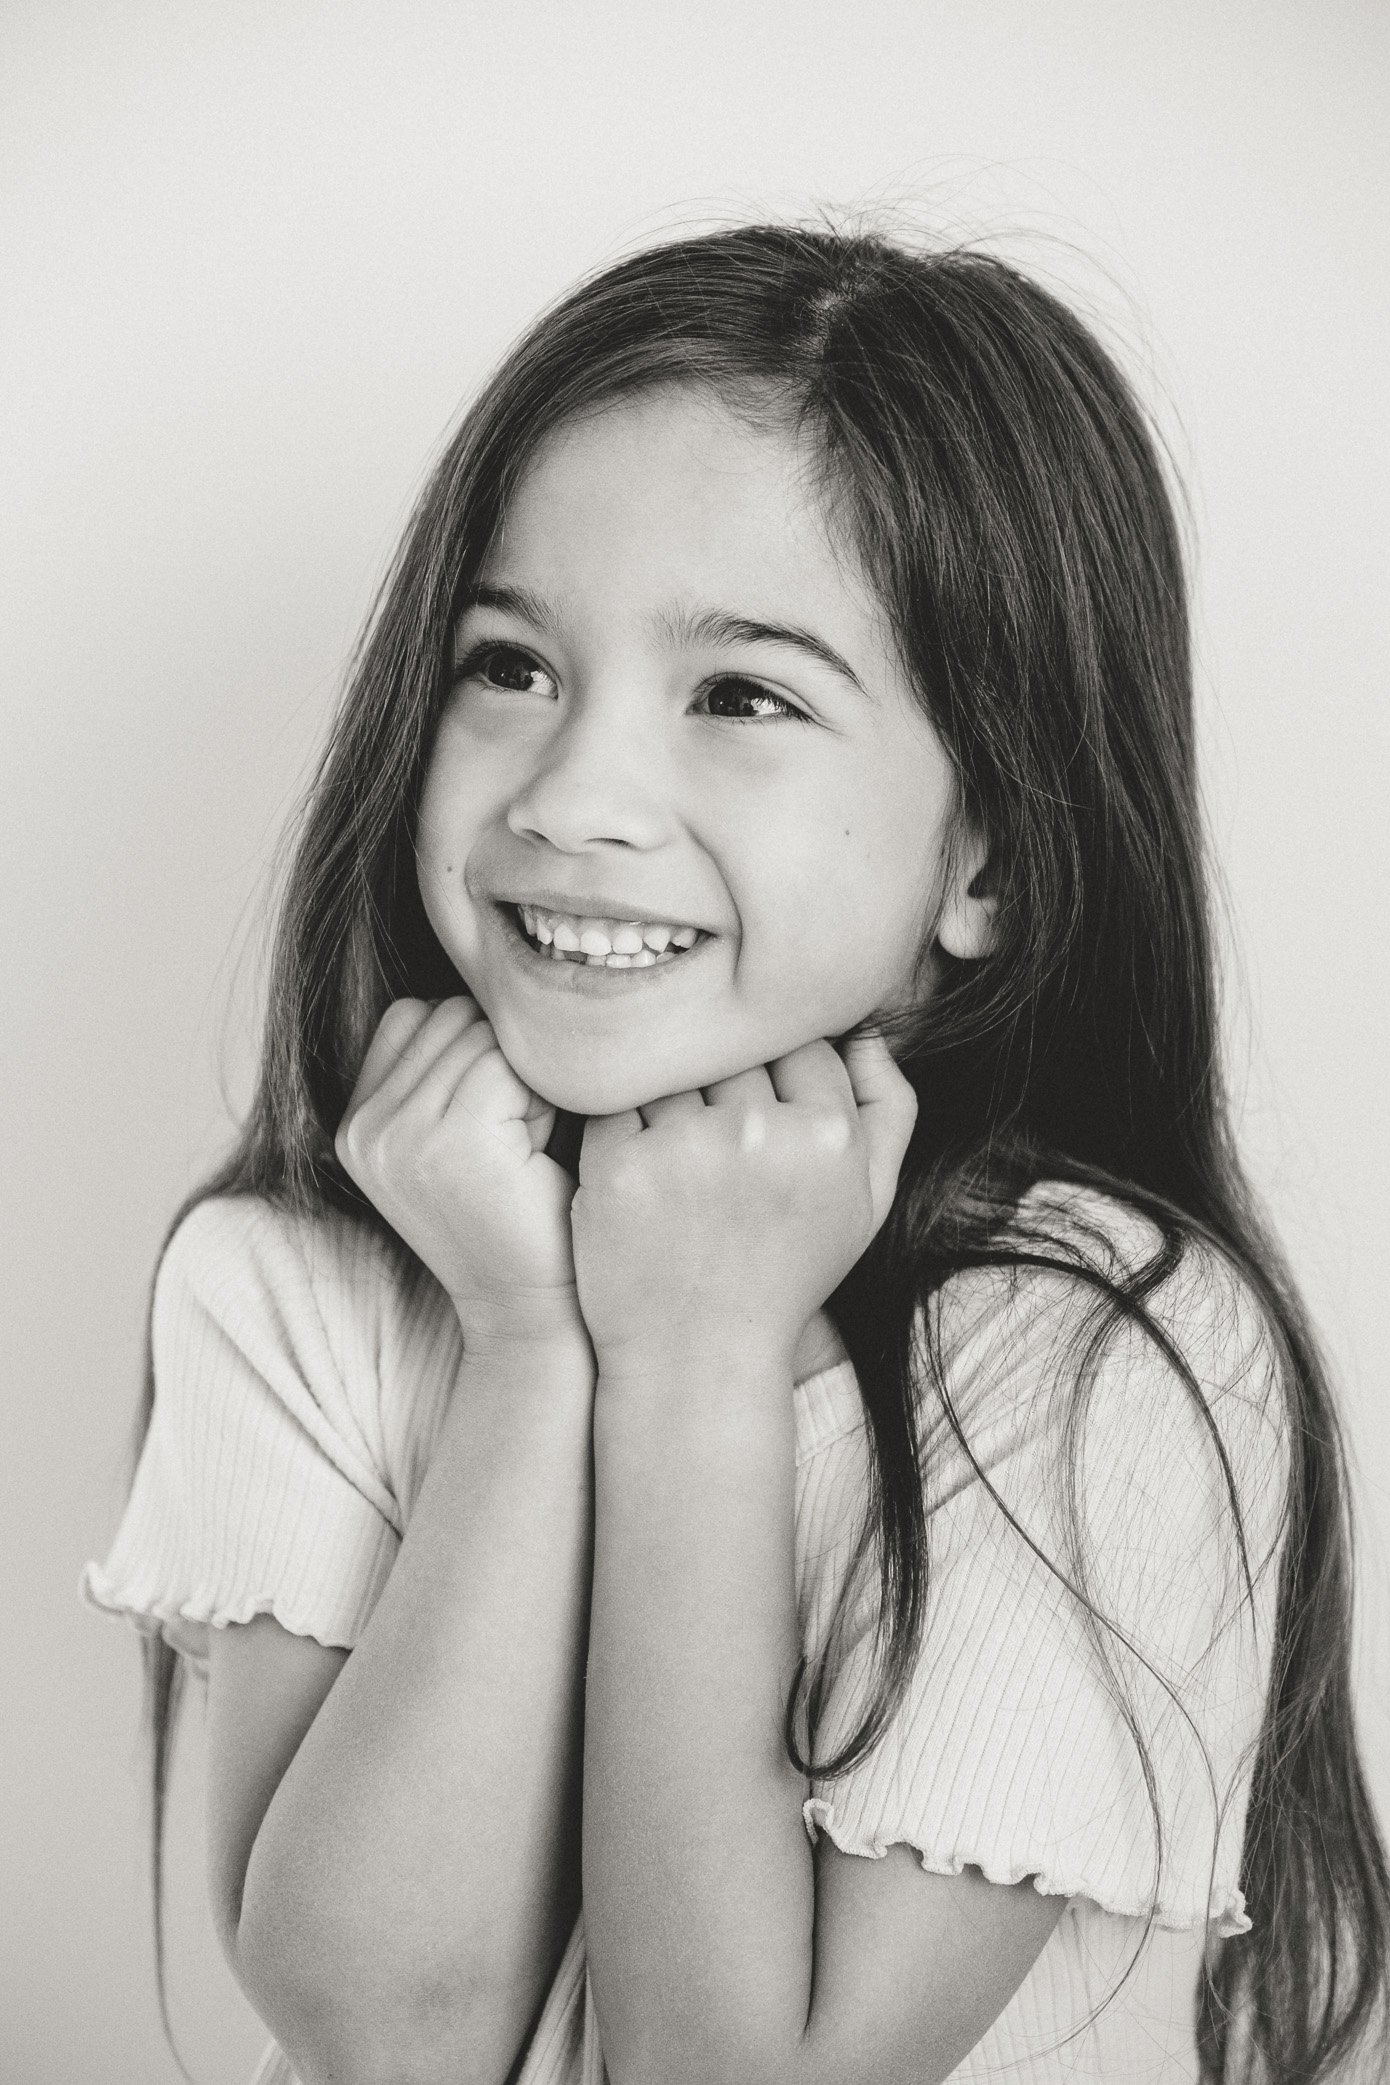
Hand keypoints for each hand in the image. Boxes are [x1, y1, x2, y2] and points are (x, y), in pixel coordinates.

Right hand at [336, 997, 585, 1349]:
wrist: (535, 1310)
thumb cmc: (523, 1214)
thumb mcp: (463, 1134)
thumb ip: (448, 1065)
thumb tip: (486, 962)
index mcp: (355, 1122)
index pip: (415, 1014)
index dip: (475, 1053)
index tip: (495, 1126)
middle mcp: (361, 1128)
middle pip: (451, 1016)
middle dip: (502, 1062)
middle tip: (519, 1142)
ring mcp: (395, 1136)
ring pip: (484, 1036)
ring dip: (527, 1082)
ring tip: (526, 1152)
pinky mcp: (447, 1143)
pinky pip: (510, 1066)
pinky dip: (542, 1102)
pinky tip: (538, 1159)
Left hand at [570, 1033, 915, 1382]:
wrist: (699, 1357)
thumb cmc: (787, 1273)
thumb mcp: (868, 1202)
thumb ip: (889, 1109)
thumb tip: (867, 1031)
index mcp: (827, 1136)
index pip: (802, 1046)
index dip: (783, 1073)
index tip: (768, 1113)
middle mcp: (758, 1133)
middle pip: (736, 1050)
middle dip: (728, 1079)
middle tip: (720, 1132)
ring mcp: (683, 1146)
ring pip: (676, 1067)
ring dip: (674, 1096)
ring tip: (680, 1153)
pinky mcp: (617, 1166)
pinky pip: (614, 1100)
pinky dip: (623, 1121)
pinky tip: (641, 1164)